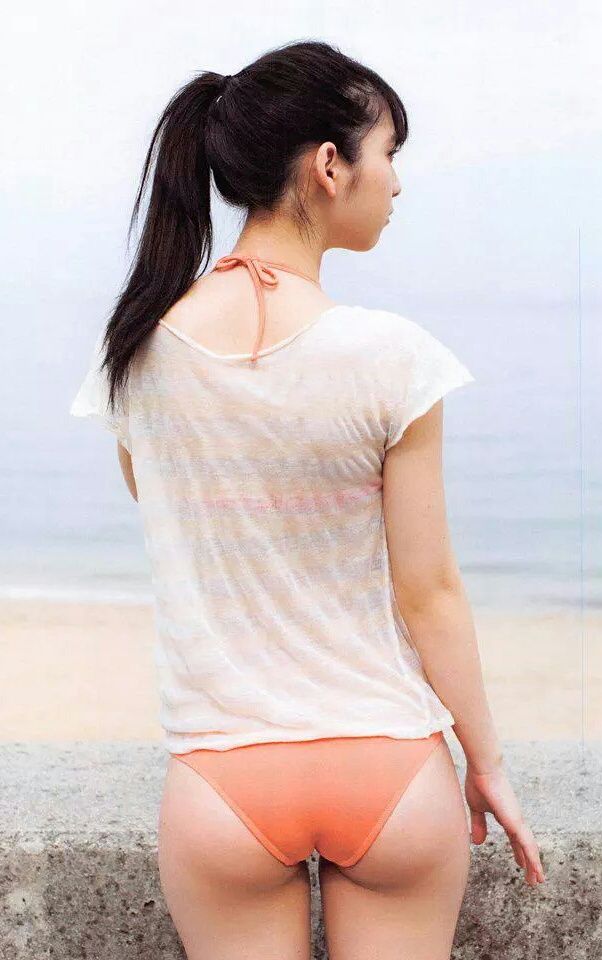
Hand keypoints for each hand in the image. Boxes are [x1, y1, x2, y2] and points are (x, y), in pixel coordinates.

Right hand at [464, 762, 545, 886]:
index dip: (518, 851)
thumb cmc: (478, 783)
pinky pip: (527, 844)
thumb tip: (478, 842)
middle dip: (529, 862)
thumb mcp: (476, 808)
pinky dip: (533, 857)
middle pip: (525, 845)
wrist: (483, 769)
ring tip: (538, 880)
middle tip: (534, 878)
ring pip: (529, 848)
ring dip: (534, 865)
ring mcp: (517, 821)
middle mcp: (515, 820)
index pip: (514, 838)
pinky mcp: (516, 822)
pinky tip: (536, 869)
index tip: (521, 863)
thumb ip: (479, 825)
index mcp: (505, 816)